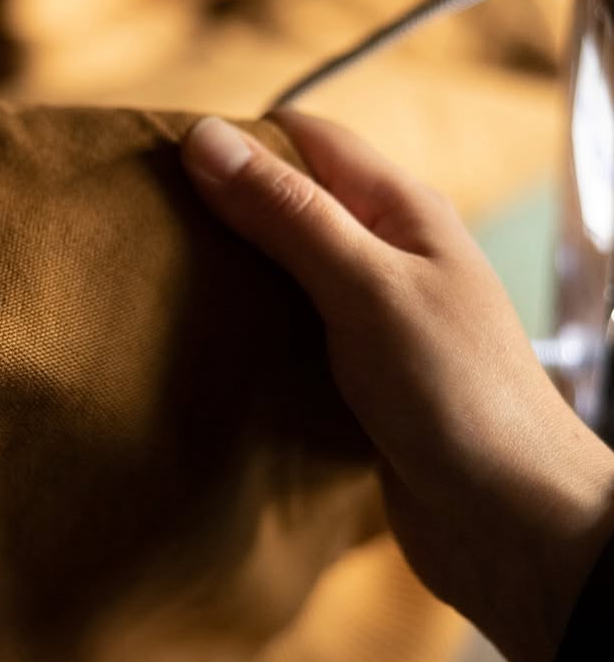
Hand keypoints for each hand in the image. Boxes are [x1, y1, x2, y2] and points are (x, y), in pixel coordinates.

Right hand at [183, 111, 613, 661]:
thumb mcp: (366, 289)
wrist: (508, 522)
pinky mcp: (354, 370)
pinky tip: (214, 343)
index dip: (234, 142)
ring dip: (233, 270)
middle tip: (151, 225)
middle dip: (223, 206)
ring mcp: (370, 313)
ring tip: (168, 281)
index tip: (161, 160)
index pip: (303, 139)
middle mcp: (386, 253)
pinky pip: (290, 326)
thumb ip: (289, 215)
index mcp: (401, 210)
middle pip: (289, 201)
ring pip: (284, 267)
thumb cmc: (459, 396)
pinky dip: (250, 326)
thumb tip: (206, 141)